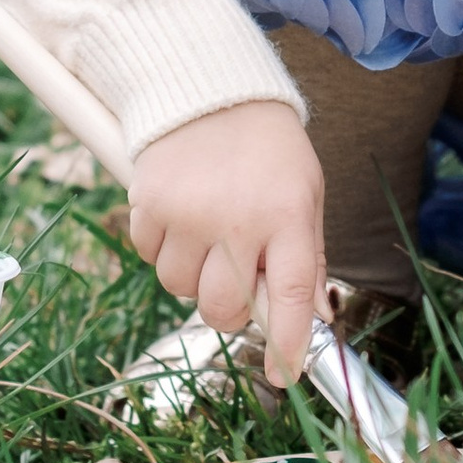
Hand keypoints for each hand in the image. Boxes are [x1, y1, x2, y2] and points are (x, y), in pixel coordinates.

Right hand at [127, 101, 325, 389]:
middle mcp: (238, 221)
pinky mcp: (150, 202)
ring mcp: (189, 213)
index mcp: (288, 217)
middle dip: (228, 308)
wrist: (212, 87)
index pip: (291, 296)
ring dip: (192, 275)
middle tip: (235, 278)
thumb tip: (315, 314)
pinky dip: (162, 247)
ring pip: (179, 287)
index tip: (283, 375)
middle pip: (222, 307)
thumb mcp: (306, 192)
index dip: (287, 343)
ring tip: (206, 234)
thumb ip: (309, 255)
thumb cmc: (268, 147)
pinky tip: (180, 215)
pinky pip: (147, 255)